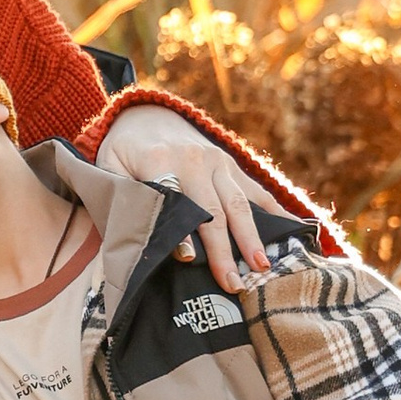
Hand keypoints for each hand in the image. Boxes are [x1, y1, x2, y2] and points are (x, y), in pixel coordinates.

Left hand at [97, 110, 274, 294]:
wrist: (145, 116)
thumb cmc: (122, 155)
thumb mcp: (108, 169)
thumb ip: (119, 198)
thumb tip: (133, 236)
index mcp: (160, 161)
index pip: (174, 201)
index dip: (181, 232)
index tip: (188, 260)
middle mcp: (195, 160)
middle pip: (213, 210)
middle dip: (225, 249)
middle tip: (234, 282)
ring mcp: (218, 162)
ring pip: (239, 204)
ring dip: (253, 237)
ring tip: (263, 267)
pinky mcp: (232, 166)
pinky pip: (256, 191)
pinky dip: (275, 212)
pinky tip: (293, 233)